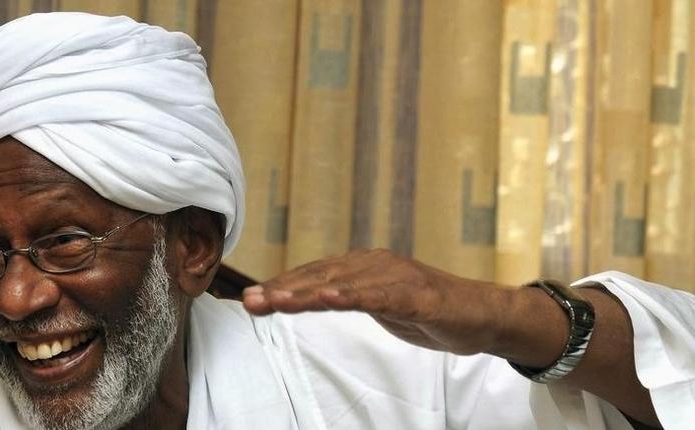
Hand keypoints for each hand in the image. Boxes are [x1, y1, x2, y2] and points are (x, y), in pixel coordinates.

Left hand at [242, 249, 510, 355]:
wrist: (480, 314)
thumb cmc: (425, 308)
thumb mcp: (376, 304)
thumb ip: (345, 298)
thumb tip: (307, 296)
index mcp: (363, 267)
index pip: (314, 276)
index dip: (282, 285)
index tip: (250, 298)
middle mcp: (375, 265)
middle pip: (321, 277)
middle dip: (284, 288)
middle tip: (250, 300)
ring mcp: (397, 278)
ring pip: (345, 284)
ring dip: (308, 292)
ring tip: (277, 300)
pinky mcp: (419, 296)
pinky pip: (382, 296)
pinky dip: (355, 296)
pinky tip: (332, 299)